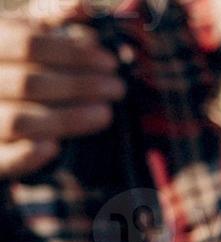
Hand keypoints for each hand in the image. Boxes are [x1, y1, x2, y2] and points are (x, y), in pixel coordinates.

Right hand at [0, 6, 124, 177]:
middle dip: (81, 87)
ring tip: (105, 114)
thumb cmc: (12, 62)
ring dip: (68, 119)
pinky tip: (56, 147)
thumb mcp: (24, 34)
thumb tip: (80, 7)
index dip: (73, 53)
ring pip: (19, 121)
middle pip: (29, 83)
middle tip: (118, 89)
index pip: (28, 43)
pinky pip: (5, 157)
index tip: (110, 62)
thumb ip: (51, 19)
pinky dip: (29, 154)